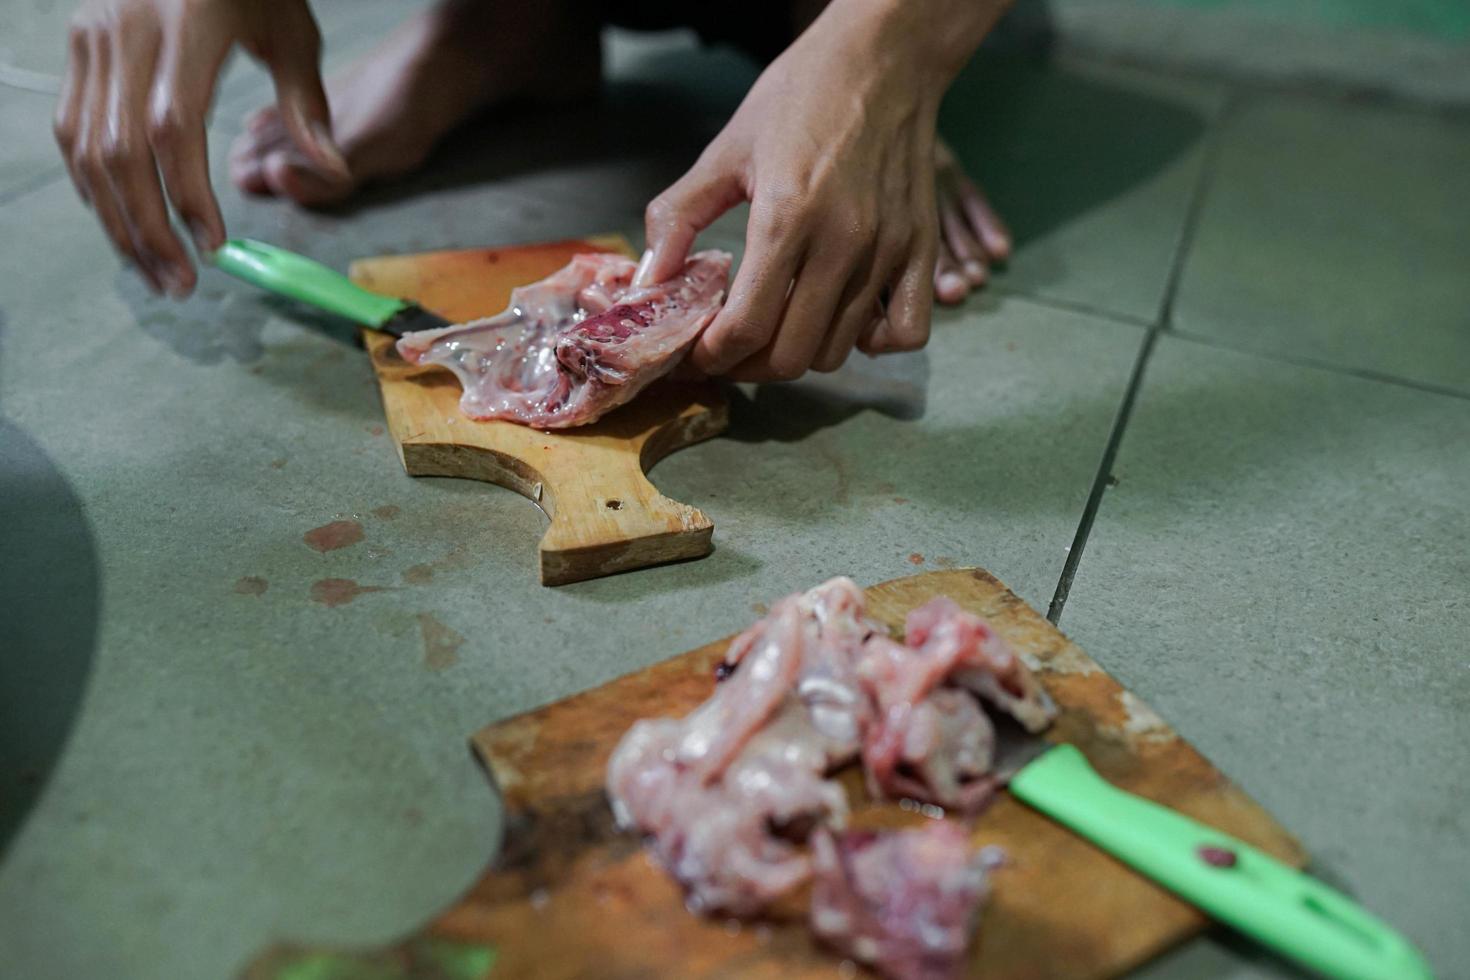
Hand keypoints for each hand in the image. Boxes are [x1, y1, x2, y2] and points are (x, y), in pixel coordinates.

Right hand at [53, 0, 346, 295]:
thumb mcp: (292, 32)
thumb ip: (307, 106)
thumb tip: (334, 173)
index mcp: (186, 22)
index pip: (174, 128)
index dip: (188, 196)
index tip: (215, 246)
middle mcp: (126, 28)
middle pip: (121, 150)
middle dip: (148, 228)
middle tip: (180, 283)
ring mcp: (93, 35)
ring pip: (86, 147)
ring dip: (116, 219)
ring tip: (154, 269)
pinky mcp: (78, 43)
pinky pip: (72, 125)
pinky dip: (92, 182)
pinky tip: (123, 221)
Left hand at [638, 0, 1003, 379]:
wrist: (883, 58)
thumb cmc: (801, 96)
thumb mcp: (725, 150)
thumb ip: (677, 219)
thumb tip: (648, 281)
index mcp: (787, 217)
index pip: (745, 328)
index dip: (710, 356)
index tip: (695, 352)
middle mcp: (844, 243)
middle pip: (791, 356)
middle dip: (747, 365)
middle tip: (727, 347)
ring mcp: (889, 251)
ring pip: (839, 351)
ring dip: (798, 353)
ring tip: (775, 326)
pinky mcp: (922, 249)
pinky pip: (906, 333)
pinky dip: (872, 342)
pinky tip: (842, 317)